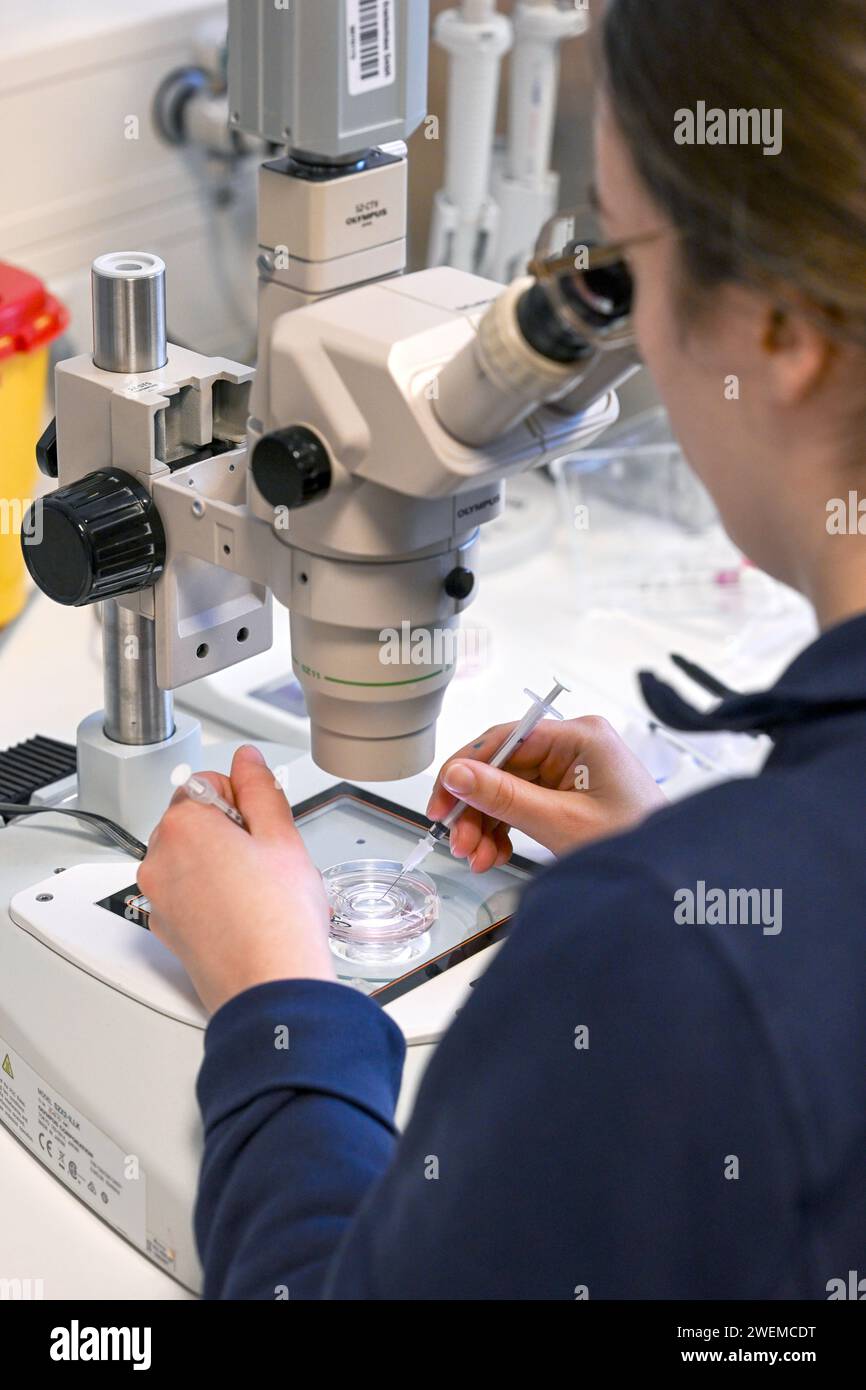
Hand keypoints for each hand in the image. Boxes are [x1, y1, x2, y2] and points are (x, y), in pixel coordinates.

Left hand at [138, 745, 335, 1013]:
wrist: (269, 988)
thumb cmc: (278, 920)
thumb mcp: (282, 836)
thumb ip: (260, 787)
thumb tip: (247, 760)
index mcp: (182, 825)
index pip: (207, 783)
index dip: (243, 800)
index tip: (262, 826)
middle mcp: (158, 859)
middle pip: (195, 821)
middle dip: (230, 832)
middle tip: (266, 861)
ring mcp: (158, 897)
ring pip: (191, 859)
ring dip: (221, 864)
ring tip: (258, 891)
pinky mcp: (166, 929)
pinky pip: (187, 894)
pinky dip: (211, 896)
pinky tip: (244, 913)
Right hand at [427, 716, 666, 871]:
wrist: (669, 876)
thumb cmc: (633, 843)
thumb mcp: (559, 822)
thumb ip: (504, 797)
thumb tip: (457, 774)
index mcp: (580, 736)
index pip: (505, 739)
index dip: (466, 769)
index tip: (442, 801)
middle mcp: (575, 745)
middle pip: (503, 768)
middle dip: (477, 808)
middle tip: (458, 841)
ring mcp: (572, 769)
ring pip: (508, 790)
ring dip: (487, 825)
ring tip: (477, 858)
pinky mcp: (570, 793)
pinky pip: (524, 804)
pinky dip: (505, 830)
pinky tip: (494, 854)